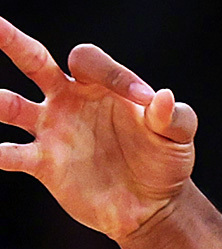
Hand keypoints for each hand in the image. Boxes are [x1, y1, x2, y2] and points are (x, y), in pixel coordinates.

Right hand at [0, 16, 196, 241]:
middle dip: (12, 41)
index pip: (91, 62)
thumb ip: (176, 118)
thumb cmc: (164, 164)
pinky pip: (13, 154)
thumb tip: (164, 98)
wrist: (153, 207)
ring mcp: (53, 130)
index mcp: (100, 88)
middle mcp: (69, 101)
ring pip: (11, 105)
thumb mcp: (178, 139)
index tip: (146, 101)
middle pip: (33, 61)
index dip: (115, 75)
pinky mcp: (45, 164)